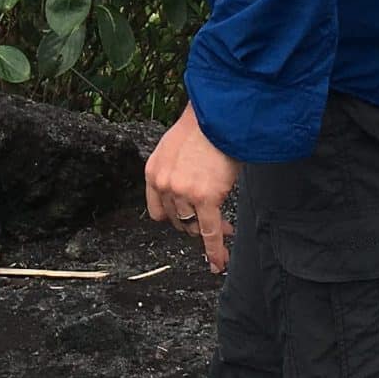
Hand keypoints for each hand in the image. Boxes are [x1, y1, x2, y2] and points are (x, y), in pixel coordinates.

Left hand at [144, 100, 238, 271]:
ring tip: (225, 230)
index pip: (157, 211)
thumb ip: (175, 172)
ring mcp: (184, 193)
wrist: (216, 115)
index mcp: (153, 173)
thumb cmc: (201, 127)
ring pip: (195, 226)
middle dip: (194, 224)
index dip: (173, 217)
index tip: (186, 219)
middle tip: (213, 223)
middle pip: (177, 220)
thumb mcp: (174, 149)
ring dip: (210, 231)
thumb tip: (190, 192)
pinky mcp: (205, 198)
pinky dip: (215, 250)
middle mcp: (164, 185)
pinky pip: (210, 231)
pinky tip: (218, 262)